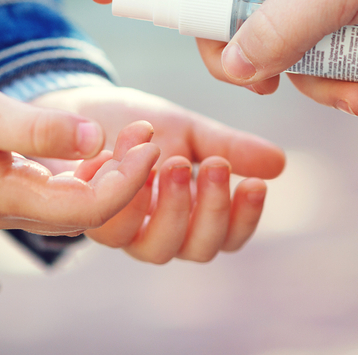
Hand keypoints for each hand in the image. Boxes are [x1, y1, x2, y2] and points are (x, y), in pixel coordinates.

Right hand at [0, 64, 159, 235]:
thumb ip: (39, 129)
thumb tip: (95, 139)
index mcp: (6, 200)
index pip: (89, 207)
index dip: (129, 179)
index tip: (152, 140)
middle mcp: (8, 211)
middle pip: (88, 211)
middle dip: (128, 178)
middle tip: (150, 134)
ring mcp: (3, 200)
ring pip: (73, 203)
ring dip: (109, 175)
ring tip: (133, 135)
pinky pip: (55, 190)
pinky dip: (83, 171)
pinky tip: (97, 143)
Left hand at [31, 84, 285, 262]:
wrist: (78, 108)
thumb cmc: (136, 126)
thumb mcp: (188, 130)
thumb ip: (229, 147)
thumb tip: (279, 164)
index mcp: (189, 216)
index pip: (227, 237)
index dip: (244, 218)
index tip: (256, 184)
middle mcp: (157, 233)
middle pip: (197, 249)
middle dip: (212, 209)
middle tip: (218, 165)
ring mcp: (122, 231)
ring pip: (155, 247)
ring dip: (172, 206)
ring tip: (175, 160)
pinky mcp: (87, 218)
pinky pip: (109, 224)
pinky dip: (124, 192)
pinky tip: (130, 154)